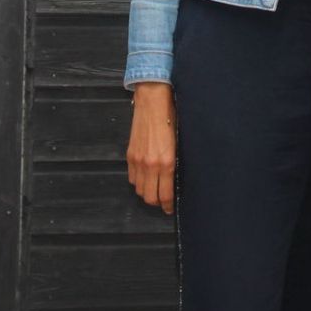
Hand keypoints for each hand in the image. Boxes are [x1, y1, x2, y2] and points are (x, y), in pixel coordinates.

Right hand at [126, 82, 176, 213]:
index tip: (171, 208)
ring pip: (139, 189)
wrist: (153, 101)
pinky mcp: (130, 155)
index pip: (166, 194)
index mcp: (167, 162)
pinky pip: (132, 177)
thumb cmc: (171, 117)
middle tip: (163, 201)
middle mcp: (151, 165)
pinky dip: (138, 181)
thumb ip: (175, 162)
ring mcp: (138, 160)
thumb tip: (175, 177)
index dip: (168, 205)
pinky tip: (145, 177)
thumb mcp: (179, 142)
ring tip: (154, 189)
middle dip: (157, 203)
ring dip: (147, 192)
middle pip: (150, 197)